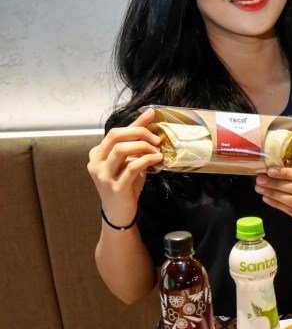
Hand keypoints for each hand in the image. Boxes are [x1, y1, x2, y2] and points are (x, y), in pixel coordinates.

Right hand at [88, 107, 161, 224]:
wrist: (119, 213)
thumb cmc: (125, 185)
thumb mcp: (128, 162)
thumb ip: (135, 143)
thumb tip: (149, 119)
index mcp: (97, 154)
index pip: (115, 132)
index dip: (135, 124)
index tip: (152, 116)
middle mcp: (96, 163)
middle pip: (116, 136)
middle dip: (139, 133)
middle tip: (156, 139)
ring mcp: (104, 176)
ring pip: (122, 149)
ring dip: (143, 147)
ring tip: (157, 151)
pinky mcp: (115, 187)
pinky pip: (132, 167)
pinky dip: (146, 160)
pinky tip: (157, 160)